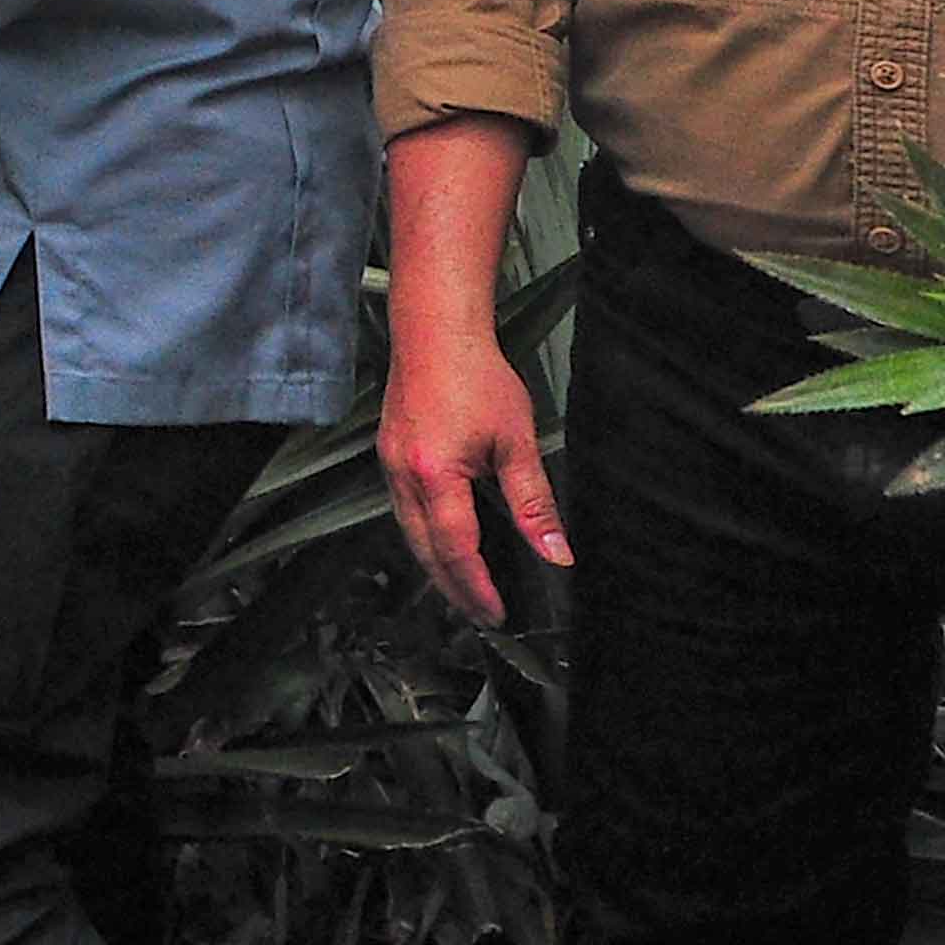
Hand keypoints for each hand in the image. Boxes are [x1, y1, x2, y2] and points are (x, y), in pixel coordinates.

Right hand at [379, 326, 571, 627]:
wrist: (436, 331)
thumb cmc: (475, 374)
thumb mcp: (516, 441)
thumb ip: (534, 503)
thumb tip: (556, 552)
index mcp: (435, 475)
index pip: (456, 549)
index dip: (477, 587)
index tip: (497, 612)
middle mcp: (403, 474)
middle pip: (424, 550)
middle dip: (452, 587)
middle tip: (480, 613)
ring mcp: (389, 463)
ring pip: (408, 532)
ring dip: (435, 565)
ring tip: (463, 587)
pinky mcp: (388, 453)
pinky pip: (402, 509)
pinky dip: (422, 535)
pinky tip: (442, 539)